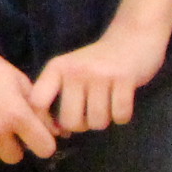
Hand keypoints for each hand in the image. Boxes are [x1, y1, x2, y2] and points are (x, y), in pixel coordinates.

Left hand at [30, 16, 170, 134]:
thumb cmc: (98, 63)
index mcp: (57, 68)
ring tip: (106, 107)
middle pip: (70, 121)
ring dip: (104, 121)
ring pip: (97, 121)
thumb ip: (58, 96)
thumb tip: (57, 133)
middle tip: (89, 115)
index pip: (38, 102)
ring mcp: (101, 74)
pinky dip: (122, 116)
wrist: (133, 38)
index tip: (58, 128)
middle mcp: (76, 70)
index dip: (45, 122)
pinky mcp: (125, 78)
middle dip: (82, 126)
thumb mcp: (70, 71)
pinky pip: (120, 116)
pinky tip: (121, 104)